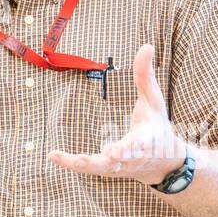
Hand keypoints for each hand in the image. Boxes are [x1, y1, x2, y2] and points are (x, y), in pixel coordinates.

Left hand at [47, 44, 186, 185]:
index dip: (137, 144)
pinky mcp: (109, 171)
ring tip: (59, 156)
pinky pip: (89, 169)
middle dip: (118, 155)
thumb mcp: (154, 99)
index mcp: (148, 138)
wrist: (164, 163)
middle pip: (125, 158)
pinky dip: (71, 164)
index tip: (132, 144)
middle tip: (109, 153)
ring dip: (83, 163)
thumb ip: (145, 75)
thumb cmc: (156, 125)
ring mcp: (121, 167)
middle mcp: (135, 156)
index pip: (143, 141)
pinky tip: (52, 156)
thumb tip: (146, 46)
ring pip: (102, 167)